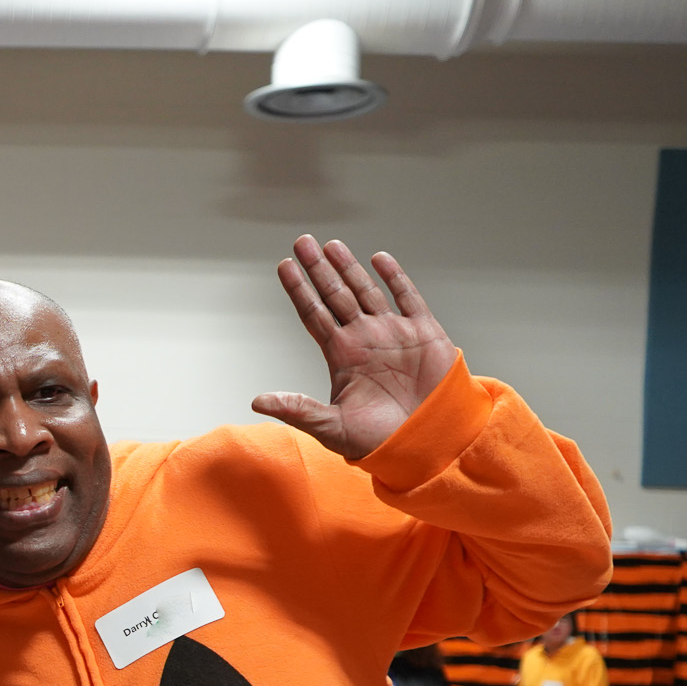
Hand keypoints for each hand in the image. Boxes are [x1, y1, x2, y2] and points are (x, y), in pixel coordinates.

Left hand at [253, 236, 459, 459]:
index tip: (283, 266)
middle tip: (302, 242)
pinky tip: (379, 259)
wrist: (428, 443)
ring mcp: (394, 333)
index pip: (313, 314)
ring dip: (349, 268)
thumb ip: (297, 410)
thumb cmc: (381, 440)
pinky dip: (395, 278)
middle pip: (335, 295)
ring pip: (366, 290)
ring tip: (331, 245)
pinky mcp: (424, 333)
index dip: (299, 290)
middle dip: (319, 268)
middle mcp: (364, 339)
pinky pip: (408, 298)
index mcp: (341, 356)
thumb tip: (257, 401)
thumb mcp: (332, 428)